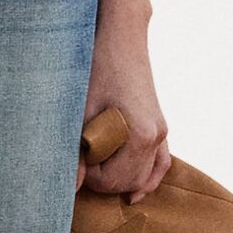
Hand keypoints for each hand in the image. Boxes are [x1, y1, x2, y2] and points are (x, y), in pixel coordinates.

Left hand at [77, 20, 171, 199]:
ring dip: (120, 180)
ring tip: (96, 168)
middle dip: (103, 179)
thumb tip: (70, 187)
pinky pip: (161, 164)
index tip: (74, 157)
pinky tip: (135, 194)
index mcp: (139, 134)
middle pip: (128, 182)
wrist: (119, 39)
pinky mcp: (160, 126)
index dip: (88, 176)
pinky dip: (148, 179)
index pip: (112, 180)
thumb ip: (76, 152)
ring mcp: (161, 131)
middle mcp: (156, 136)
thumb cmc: (96, 69)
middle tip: (81, 159)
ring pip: (144, 177)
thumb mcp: (80, 111)